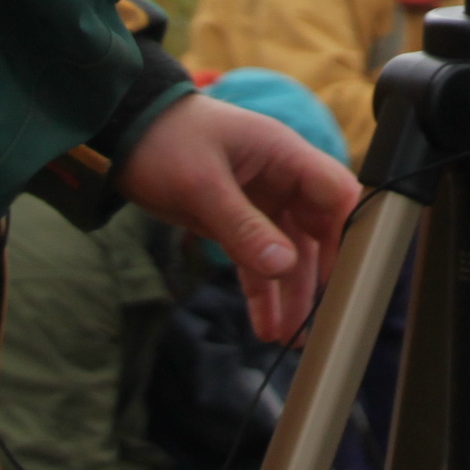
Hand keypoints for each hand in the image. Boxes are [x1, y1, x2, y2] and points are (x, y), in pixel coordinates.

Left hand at [116, 92, 359, 341]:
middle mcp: (282, 178)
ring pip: (289, 253)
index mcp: (284, 155)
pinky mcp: (237, 221)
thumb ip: (243, 228)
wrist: (122, 130)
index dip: (347, 234)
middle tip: (321, 322)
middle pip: (319, 231)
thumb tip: (283, 267)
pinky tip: (265, 327)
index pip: (337, 194)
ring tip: (290, 340)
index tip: (343, 278)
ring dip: (291, 293)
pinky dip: (262, 293)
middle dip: (322, 277)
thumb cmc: (164, 140)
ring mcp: (261, 201)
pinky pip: (258, 261)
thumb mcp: (201, 185)